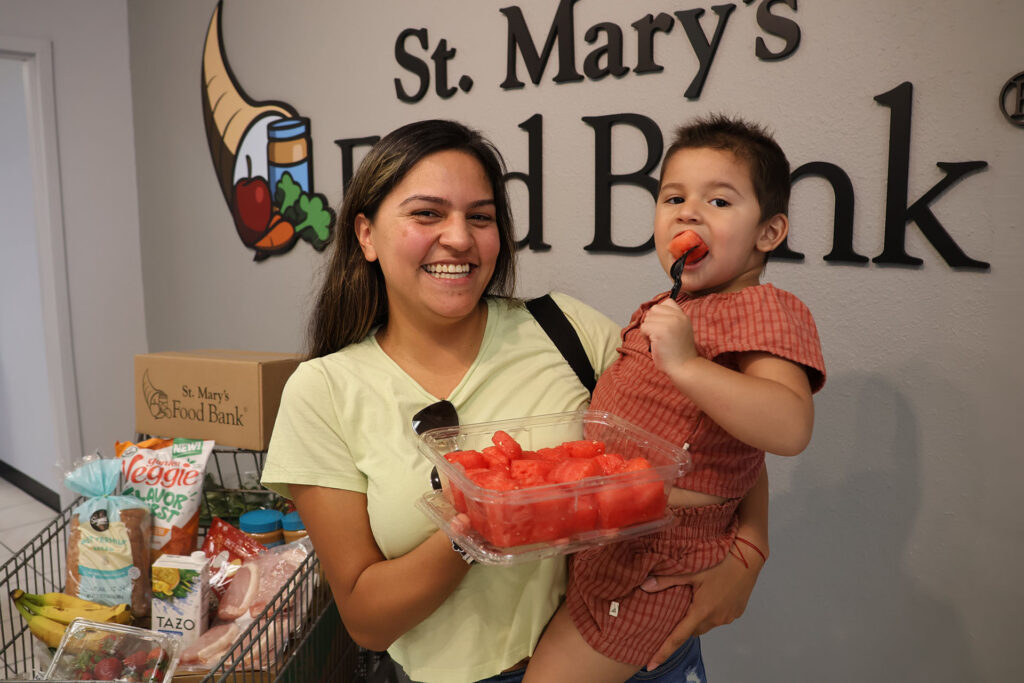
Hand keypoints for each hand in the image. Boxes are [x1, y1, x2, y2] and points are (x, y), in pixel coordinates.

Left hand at [639, 541, 763, 669]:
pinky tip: (710, 597)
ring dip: (698, 618)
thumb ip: (667, 580)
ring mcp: (727, 617)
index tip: (650, 664)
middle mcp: (715, 618)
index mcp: (702, 611)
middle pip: (692, 630)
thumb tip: (645, 586)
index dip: (663, 652)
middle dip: (683, 625)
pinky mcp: (735, 613)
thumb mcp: (690, 570)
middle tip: (673, 612)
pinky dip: (711, 613)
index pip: (678, 637)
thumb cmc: (719, 561)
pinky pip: (718, 618)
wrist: (748, 556)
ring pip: (706, 624)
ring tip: (694, 601)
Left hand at [640, 299, 696, 372]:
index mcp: (683, 316)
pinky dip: (645, 338)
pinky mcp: (660, 330)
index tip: (662, 327)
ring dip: (648, 331)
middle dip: (652, 322)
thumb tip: (652, 314)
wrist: (684, 367)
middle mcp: (677, 317)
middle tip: (659, 336)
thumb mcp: (681, 331)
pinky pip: (643, 328)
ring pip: (647, 318)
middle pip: (654, 310)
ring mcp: (669, 322)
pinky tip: (654, 345)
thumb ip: (671, 320)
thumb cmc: (679, 353)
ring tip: (658, 341)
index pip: (667, 302)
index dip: (660, 314)